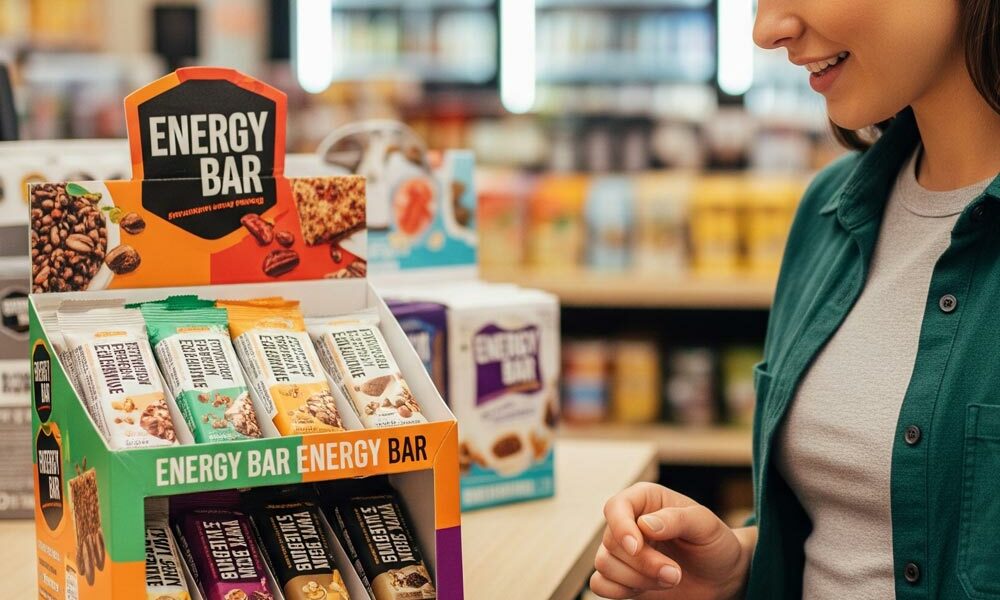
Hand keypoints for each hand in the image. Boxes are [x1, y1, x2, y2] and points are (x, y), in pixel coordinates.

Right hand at [591, 482, 755, 599]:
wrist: (721, 576)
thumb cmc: (714, 543)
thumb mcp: (705, 524)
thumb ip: (677, 519)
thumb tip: (644, 524)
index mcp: (644, 500)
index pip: (616, 507)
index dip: (621, 527)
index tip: (637, 547)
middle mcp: (628, 523)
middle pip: (612, 542)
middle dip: (643, 563)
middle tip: (675, 573)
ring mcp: (623, 552)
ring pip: (604, 565)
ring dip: (637, 579)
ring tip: (671, 579)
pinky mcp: (621, 577)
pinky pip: (600, 584)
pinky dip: (619, 591)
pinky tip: (647, 589)